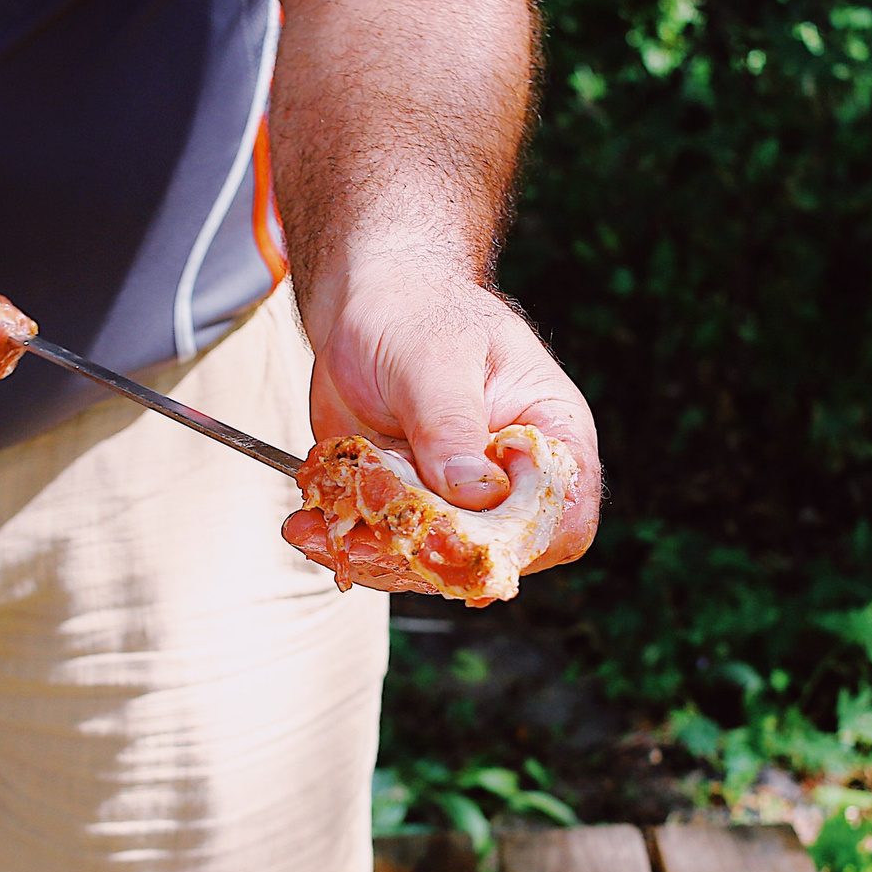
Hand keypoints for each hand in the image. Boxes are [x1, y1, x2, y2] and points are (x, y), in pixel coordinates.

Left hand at [285, 262, 601, 585]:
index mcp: (550, 435)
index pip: (564, 519)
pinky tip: (307, 525)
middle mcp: (510, 481)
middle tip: (366, 537)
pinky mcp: (409, 509)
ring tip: (315, 531)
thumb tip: (477, 493)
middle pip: (493, 556)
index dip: (522, 541)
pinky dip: (346, 543)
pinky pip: (387, 547)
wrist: (362, 308)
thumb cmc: (416, 312)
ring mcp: (457, 502)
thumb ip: (453, 425)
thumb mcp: (434, 358)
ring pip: (433, 563)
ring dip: (374, 556)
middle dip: (427, 557)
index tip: (462, 532)